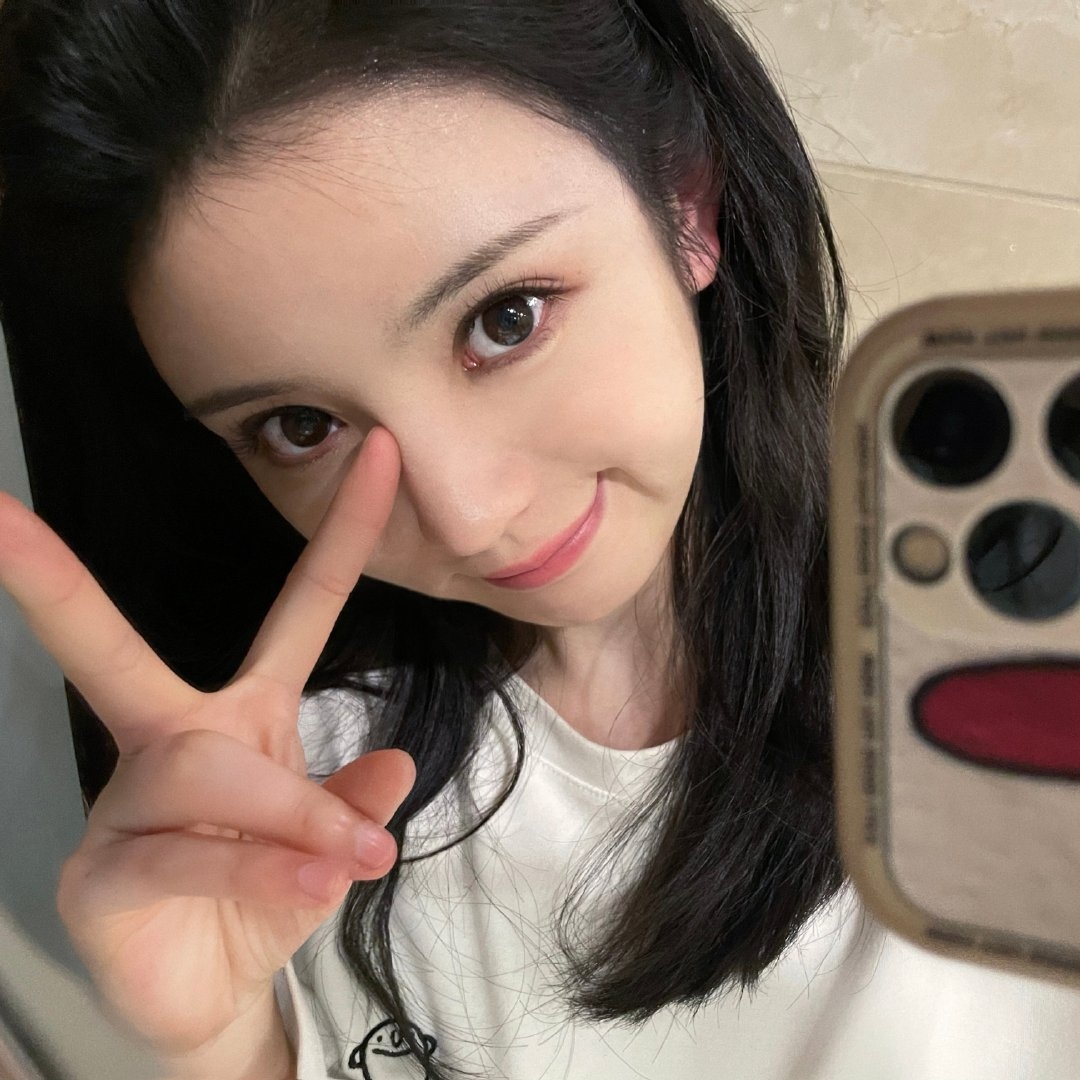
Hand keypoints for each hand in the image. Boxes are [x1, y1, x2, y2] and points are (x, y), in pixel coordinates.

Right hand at [0, 428, 414, 1057]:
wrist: (211, 992)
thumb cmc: (266, 895)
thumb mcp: (329, 847)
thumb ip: (354, 803)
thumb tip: (394, 764)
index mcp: (240, 714)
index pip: (297, 610)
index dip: (340, 534)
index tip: (378, 451)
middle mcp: (169, 740)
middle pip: (116, 651)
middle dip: (53, 582)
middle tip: (0, 520)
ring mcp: (122, 803)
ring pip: (202, 768)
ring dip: (291, 809)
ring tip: (355, 856)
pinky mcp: (99, 873)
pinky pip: (181, 849)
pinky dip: (256, 864)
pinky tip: (310, 885)